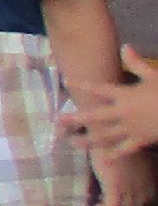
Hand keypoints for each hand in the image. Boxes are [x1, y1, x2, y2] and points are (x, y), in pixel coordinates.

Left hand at [59, 46, 157, 162]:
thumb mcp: (154, 75)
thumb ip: (137, 63)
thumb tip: (125, 46)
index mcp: (126, 95)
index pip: (99, 89)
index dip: (82, 85)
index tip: (66, 82)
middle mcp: (124, 113)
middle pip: (95, 116)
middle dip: (76, 119)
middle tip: (58, 121)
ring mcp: (131, 128)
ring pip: (105, 136)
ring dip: (88, 140)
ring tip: (72, 143)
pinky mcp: (141, 140)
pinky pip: (125, 149)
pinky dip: (113, 154)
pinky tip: (102, 159)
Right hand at [102, 143, 154, 205]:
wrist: (109, 135)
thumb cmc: (118, 139)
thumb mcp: (131, 153)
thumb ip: (133, 164)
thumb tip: (126, 169)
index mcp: (148, 175)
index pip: (147, 194)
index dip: (137, 197)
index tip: (125, 194)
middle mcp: (141, 184)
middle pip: (137, 203)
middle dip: (126, 204)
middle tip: (112, 199)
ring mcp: (128, 187)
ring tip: (103, 201)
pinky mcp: (113, 188)